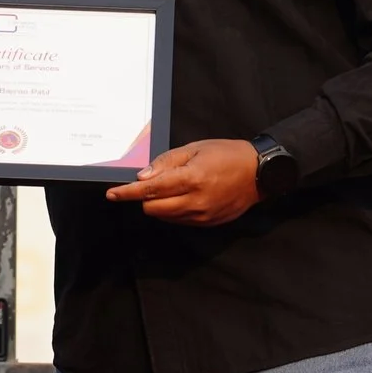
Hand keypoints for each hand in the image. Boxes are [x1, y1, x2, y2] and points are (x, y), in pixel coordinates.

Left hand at [106, 138, 259, 225]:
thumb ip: (167, 162)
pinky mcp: (208, 223)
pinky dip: (174, 210)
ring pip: (165, 217)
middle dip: (145, 198)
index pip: (150, 190)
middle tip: (151, 184)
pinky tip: (184, 196)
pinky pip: (180, 221)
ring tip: (174, 187)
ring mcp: (202, 215)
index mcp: (192, 178)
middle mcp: (196, 201)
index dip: (127, 193)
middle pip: (153, 208)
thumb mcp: (195, 148)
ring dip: (159, 204)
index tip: (112, 194)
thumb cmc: (227, 155)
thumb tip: (143, 177)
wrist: (259, 173)